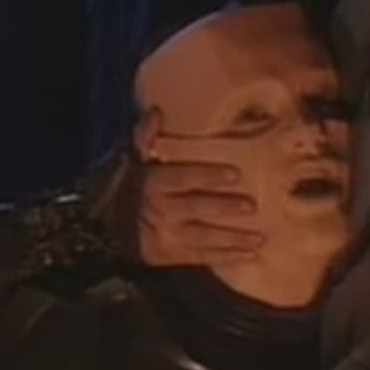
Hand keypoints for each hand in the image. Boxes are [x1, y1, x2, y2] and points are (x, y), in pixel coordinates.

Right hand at [133, 108, 264, 268]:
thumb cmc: (133, 188)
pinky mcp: (172, 255)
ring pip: (204, 237)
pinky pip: (202, 257)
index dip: (207, 176)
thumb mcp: (134, 161)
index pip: (183, 177)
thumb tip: (156, 112)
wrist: (109, 228)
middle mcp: (160, 211)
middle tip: (252, 206)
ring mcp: (167, 236)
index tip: (234, 174)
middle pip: (196, 207)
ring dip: (233, 238)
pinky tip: (249, 255)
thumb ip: (146, 138)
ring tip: (259, 238)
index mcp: (154, 184)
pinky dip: (227, 257)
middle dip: (224, 207)